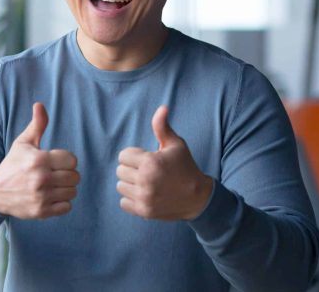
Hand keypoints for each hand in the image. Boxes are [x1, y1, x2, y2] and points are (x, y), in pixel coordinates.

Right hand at [0, 102, 79, 218]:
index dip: (66, 160)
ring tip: (54, 185)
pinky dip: (62, 203)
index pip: (72, 160)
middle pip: (75, 177)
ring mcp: (41, 197)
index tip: (57, 161)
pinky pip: (66, 207)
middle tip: (56, 174)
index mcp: (39, 160)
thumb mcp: (23, 143)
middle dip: (68, 174)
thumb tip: (40, 105)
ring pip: (72, 192)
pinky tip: (51, 196)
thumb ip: (37, 125)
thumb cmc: (13, 164)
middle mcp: (41, 179)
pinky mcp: (41, 212)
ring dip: (66, 189)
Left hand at [116, 105, 212, 220]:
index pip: (123, 155)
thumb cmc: (185, 167)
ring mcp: (144, 198)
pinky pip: (123, 202)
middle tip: (146, 171)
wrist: (197, 197)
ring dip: (130, 183)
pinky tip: (144, 194)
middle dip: (131, 169)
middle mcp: (145, 180)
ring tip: (145, 182)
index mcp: (150, 162)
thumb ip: (162, 127)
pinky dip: (131, 198)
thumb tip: (162, 107)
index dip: (134, 155)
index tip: (145, 158)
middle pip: (120, 170)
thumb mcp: (176, 145)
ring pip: (120, 186)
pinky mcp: (144, 211)